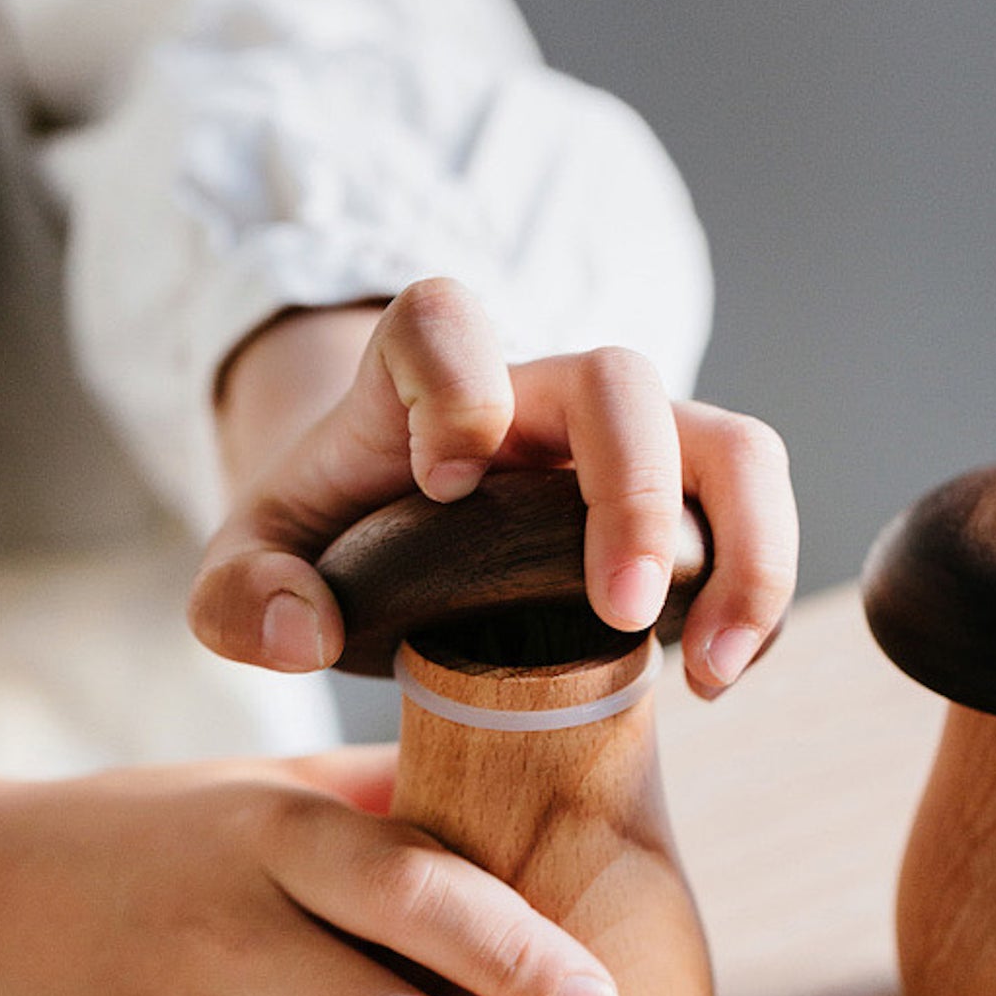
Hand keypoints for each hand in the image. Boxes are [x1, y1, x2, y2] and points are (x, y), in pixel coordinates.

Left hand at [189, 279, 797, 699]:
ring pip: (728, 443)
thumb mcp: (251, 569)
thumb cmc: (329, 541)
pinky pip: (750, 516)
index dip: (454, 385)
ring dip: (742, 550)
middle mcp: (537, 394)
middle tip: (621, 616)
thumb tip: (300, 634)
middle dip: (632, 493)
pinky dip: (755, 593)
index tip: (443, 486)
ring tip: (709, 668)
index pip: (443, 318)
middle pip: (620, 381)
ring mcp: (620, 443)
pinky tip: (717, 677)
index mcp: (421, 376)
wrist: (392, 536)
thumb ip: (240, 599)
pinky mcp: (674, 502)